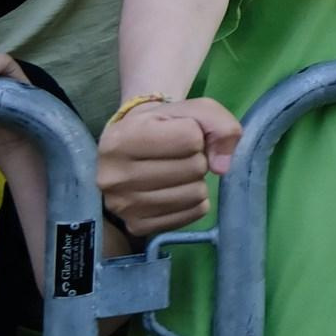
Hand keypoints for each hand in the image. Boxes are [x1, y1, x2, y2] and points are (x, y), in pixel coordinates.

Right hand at [97, 98, 244, 235]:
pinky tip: (176, 189)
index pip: (190, 138)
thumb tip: (222, 167)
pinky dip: (194, 201)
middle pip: (194, 168)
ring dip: (197, 180)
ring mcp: (123, 206)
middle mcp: (114, 176)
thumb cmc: (159, 126)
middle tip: (179, 155)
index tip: (177, 133)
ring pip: (196, 194)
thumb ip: (218, 122)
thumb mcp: (188, 109)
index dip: (195, 133)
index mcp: (122, 139)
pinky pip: (193, 214)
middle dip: (197, 157)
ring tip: (177, 171)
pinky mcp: (136, 226)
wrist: (128, 149)